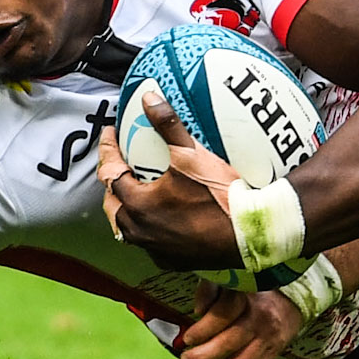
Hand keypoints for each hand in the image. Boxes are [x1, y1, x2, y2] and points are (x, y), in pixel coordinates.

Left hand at [97, 90, 241, 268]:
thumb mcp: (192, 155)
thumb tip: (149, 97)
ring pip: (127, 227)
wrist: (250, 233)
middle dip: (112, 183)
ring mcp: (155, 248)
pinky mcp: (172, 260)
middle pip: (113, 204)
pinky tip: (160, 219)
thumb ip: (168, 125)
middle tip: (120, 165)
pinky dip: (148, 228)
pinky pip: (149, 242)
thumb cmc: (220, 196)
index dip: (107, 150)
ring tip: (135, 193)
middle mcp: (140, 230)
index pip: (110, 173)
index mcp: (138, 203)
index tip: (110, 134)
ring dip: (126, 208)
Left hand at [179, 285, 305, 358]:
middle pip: (228, 342)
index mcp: (247, 295)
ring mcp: (268, 337)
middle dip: (202, 356)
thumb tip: (197, 311)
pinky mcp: (273, 352)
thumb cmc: (252, 294)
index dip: (203, 328)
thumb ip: (209, 290)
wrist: (289, 303)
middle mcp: (259, 317)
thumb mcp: (230, 283)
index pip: (222, 313)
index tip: (187, 338)